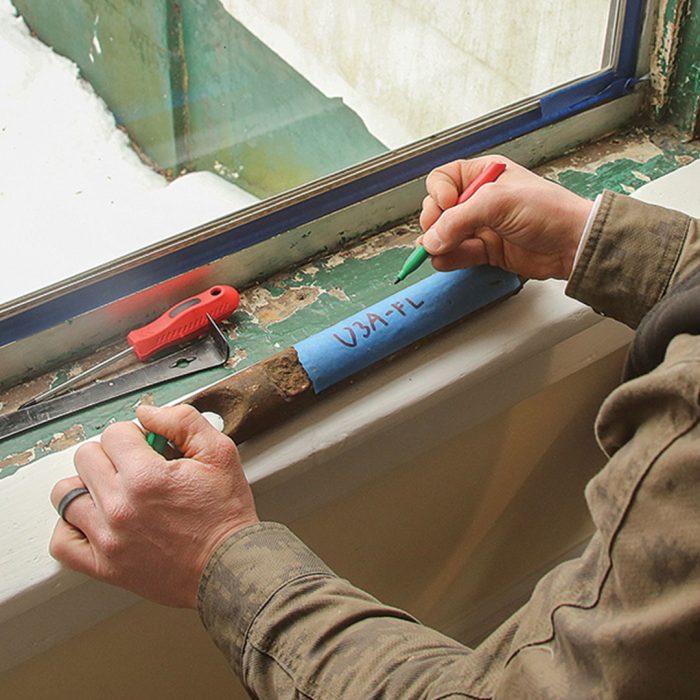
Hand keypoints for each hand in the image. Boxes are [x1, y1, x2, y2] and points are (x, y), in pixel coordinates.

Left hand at [49, 405, 258, 607]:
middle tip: (135, 466)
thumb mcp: (219, 453)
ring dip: (88, 486)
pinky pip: (62, 542)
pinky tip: (96, 519)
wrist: (228, 567)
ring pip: (66, 495)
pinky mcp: (104, 566)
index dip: (135, 435)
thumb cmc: (226, 514)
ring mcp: (107, 538)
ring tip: (114, 491)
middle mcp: (120, 506)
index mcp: (146, 476)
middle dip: (112, 454)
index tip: (149, 447)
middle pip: (85, 457)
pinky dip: (72, 527)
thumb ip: (183, 421)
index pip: (114, 433)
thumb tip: (147, 413)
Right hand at [420, 155, 592, 279]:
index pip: (443, 178)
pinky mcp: (486, 250)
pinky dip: (448, 258)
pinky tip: (444, 261)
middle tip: (437, 234)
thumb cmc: (547, 211)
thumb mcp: (498, 203)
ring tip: (437, 252)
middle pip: (438, 209)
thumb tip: (431, 239)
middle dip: (434, 222)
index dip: (438, 192)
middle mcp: (479, 199)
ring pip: (444, 234)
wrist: (572, 243)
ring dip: (437, 244)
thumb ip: (459, 220)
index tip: (446, 205)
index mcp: (484, 175)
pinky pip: (457, 254)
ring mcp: (482, 226)